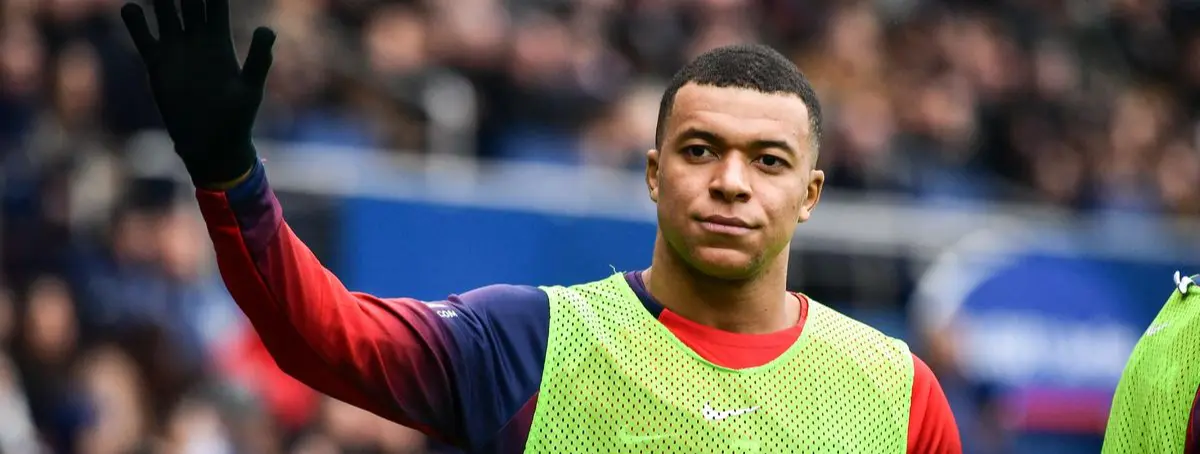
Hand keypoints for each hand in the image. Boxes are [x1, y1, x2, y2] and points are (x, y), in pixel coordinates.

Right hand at [121, 0, 275, 185]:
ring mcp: (176, 50)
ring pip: (165, 13)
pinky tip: (131, 8)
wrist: (211, 143)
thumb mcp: (250, 88)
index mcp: (220, 42)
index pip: (215, 4)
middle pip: (188, 2)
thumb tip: (266, 29)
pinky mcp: (157, 64)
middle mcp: (197, 40)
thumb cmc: (236, 118)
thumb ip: (258, 59)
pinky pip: (144, 37)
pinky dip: (136, 22)